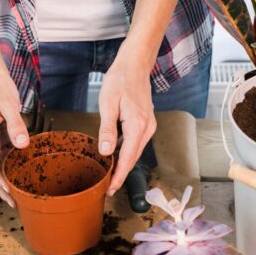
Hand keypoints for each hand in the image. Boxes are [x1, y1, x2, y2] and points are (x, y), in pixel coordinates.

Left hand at [98, 58, 156, 195]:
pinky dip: (126, 152)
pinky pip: (136, 143)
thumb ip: (108, 130)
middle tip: (108, 189)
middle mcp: (147, 128)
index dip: (119, 176)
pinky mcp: (146, 123)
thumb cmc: (120, 80)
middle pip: (133, 158)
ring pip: (135, 151)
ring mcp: (148, 126)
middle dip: (121, 175)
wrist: (134, 65)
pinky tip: (115, 156)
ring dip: (124, 164)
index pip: (127, 158)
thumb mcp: (108, 104)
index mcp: (138, 125)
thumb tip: (107, 152)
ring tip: (110, 176)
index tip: (111, 189)